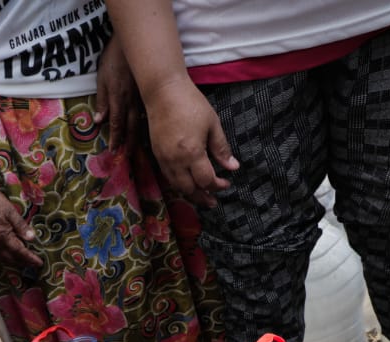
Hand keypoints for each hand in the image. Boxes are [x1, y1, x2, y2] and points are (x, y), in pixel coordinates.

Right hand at [0, 182, 42, 268]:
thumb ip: (21, 225)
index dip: (30, 259)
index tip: (39, 263)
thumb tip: (32, 238)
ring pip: (3, 258)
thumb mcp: (10, 211)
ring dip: (15, 262)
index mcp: (3, 236)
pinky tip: (10, 254)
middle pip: (11, 259)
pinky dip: (6, 257)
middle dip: (23, 263)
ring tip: (24, 262)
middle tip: (34, 265)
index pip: (20, 252)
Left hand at [94, 36, 141, 152]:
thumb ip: (101, 101)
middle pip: (131, 126)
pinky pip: (150, 112)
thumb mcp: (102, 78)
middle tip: (128, 157)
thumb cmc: (113, 59)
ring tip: (139, 150)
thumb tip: (99, 122)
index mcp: (118, 98)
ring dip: (139, 136)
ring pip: (142, 121)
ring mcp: (143, 97)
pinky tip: (151, 132)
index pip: (117, 123)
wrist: (132, 43)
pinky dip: (149, 123)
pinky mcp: (149, 92)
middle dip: (129, 143)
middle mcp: (132, 100)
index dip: (116, 138)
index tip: (114, 151)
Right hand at [142, 79, 237, 207]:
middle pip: (189, 189)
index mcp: (192, 153)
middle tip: (213, 201)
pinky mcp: (157, 154)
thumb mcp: (213, 124)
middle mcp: (176, 160)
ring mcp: (164, 159)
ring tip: (200, 197)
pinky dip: (178, 184)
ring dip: (189, 194)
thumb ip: (221, 148)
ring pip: (176, 186)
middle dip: (203, 196)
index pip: (206, 180)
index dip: (217, 186)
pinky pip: (168, 176)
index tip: (226, 183)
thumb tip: (232, 167)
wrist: (163, 92)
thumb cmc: (191, 104)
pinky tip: (186, 183)